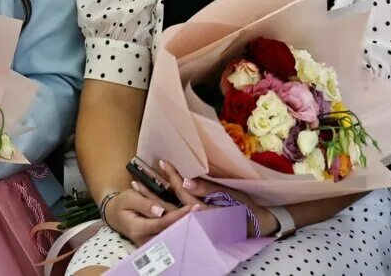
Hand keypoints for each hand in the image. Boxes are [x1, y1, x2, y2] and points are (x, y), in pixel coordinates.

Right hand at [102, 186, 195, 245]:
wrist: (114, 214)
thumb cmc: (122, 204)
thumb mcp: (129, 198)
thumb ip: (144, 204)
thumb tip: (160, 210)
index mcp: (139, 229)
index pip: (163, 223)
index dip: (179, 215)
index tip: (193, 207)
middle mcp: (146, 239)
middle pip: (171, 231)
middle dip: (187, 221)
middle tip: (203, 211)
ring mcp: (151, 242)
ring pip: (172, 234)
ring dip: (186, 224)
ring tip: (202, 213)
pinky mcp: (156, 239)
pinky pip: (170, 233)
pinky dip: (180, 225)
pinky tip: (192, 217)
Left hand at [130, 159, 279, 238]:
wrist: (255, 226)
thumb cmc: (244, 206)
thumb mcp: (230, 194)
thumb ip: (207, 189)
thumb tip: (186, 182)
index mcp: (204, 209)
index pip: (183, 192)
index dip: (171, 176)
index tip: (161, 162)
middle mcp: (195, 220)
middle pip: (169, 205)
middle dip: (152, 192)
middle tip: (136, 179)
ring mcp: (193, 226)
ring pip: (167, 213)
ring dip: (151, 200)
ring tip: (136, 187)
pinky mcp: (192, 229)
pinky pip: (172, 220)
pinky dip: (158, 210)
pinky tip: (147, 203)